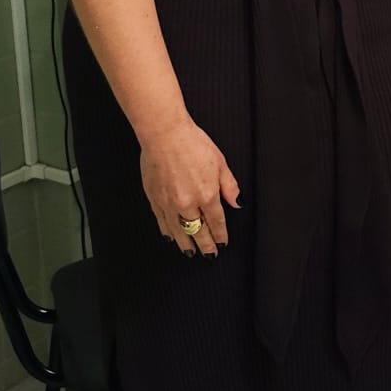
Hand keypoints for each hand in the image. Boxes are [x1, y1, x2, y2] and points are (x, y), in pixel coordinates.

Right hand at [139, 120, 240, 256]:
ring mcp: (169, 203)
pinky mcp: (154, 199)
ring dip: (186, 244)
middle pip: (198, 231)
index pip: (216, 222)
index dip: (220, 235)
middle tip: (209, 255)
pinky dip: (168, 232)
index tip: (222, 243)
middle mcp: (188, 203)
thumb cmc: (192, 144)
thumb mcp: (220, 163)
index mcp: (207, 194)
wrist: (165, 135)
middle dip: (205, 245)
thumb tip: (236, 202)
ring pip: (179, 231)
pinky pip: (162, 222)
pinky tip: (171, 238)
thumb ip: (229, 186)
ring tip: (191, 253)